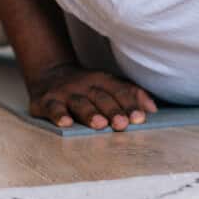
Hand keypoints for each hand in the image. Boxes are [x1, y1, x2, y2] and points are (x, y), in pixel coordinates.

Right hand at [27, 64, 158, 130]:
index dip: (130, 103)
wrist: (48, 74)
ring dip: (90, 113)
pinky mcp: (46, 101)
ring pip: (79, 102)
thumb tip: (153, 109)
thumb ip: (130, 94)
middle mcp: (84, 85)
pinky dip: (59, 115)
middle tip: (123, 124)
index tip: (141, 118)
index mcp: (102, 80)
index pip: (119, 90)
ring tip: (100, 124)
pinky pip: (52, 108)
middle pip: (101, 97)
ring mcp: (65, 93)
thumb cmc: (85, 87)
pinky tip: (66, 123)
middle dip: (113, 110)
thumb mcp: (107, 85)